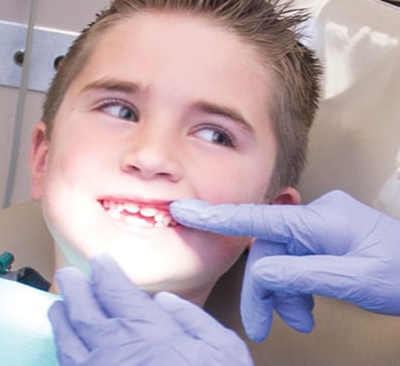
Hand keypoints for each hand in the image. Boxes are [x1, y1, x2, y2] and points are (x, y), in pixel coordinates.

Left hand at [48, 255, 253, 365]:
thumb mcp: (221, 350)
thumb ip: (193, 319)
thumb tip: (166, 301)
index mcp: (146, 330)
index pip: (115, 290)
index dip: (105, 272)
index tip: (101, 261)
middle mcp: (114, 349)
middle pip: (84, 309)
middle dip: (75, 288)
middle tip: (68, 276)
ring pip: (68, 340)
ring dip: (61, 318)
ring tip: (57, 306)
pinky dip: (63, 352)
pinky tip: (66, 347)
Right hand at [170, 190, 399, 340]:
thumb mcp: (353, 279)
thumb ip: (302, 274)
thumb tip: (261, 273)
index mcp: (318, 220)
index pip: (257, 217)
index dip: (217, 218)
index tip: (184, 211)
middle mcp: (314, 218)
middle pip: (269, 250)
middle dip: (264, 288)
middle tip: (262, 326)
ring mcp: (320, 228)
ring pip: (282, 259)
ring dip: (283, 291)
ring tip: (299, 319)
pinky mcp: (325, 239)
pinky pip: (297, 261)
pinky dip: (296, 286)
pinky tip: (305, 308)